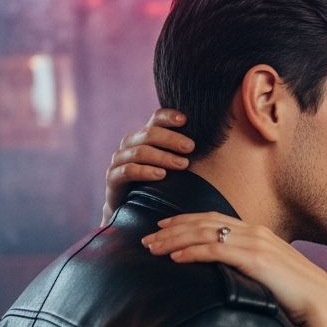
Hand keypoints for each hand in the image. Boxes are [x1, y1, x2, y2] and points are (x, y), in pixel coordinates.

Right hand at [103, 109, 193, 224]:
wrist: (132, 209)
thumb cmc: (159, 184)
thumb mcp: (173, 165)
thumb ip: (185, 152)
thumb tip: (214, 140)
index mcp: (145, 136)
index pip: (156, 119)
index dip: (169, 117)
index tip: (185, 120)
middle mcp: (130, 144)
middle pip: (149, 134)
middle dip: (171, 139)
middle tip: (191, 147)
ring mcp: (119, 160)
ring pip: (140, 152)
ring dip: (163, 157)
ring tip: (182, 164)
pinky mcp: (112, 178)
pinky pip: (128, 171)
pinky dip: (145, 171)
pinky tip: (161, 175)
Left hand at [141, 212, 326, 326]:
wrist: (321, 303)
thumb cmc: (297, 295)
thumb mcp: (270, 275)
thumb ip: (250, 268)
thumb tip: (230, 277)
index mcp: (259, 234)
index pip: (215, 220)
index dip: (186, 221)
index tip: (163, 227)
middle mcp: (256, 233)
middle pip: (205, 223)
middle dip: (173, 229)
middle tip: (147, 238)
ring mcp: (256, 244)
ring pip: (206, 234)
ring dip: (175, 239)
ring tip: (153, 247)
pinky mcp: (255, 259)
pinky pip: (216, 252)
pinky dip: (193, 252)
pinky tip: (175, 258)